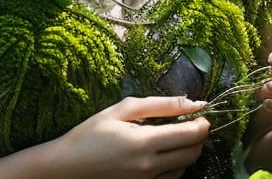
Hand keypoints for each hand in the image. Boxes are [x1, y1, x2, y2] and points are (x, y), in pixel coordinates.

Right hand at [54, 95, 210, 178]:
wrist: (68, 166)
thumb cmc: (91, 133)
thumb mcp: (123, 109)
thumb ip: (160, 105)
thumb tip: (192, 102)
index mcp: (144, 142)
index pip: (190, 135)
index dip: (203, 123)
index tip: (202, 114)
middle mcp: (149, 166)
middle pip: (192, 153)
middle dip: (199, 137)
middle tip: (193, 123)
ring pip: (185, 168)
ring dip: (188, 152)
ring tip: (176, 136)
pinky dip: (176, 165)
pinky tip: (164, 153)